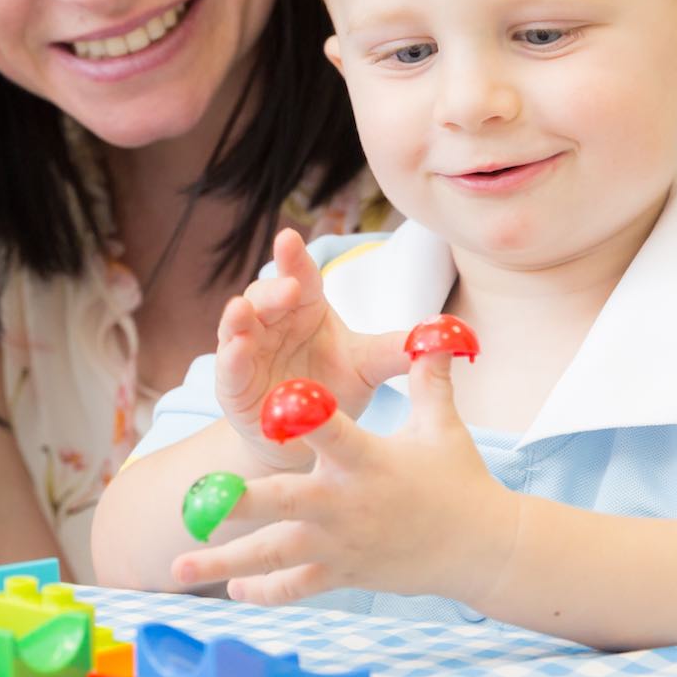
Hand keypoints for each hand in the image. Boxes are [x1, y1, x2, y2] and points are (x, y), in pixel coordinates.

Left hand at [176, 347, 520, 608]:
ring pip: (274, 554)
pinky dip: (263, 590)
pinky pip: (295, 586)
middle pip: (283, 502)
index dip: (304, 417)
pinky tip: (232, 588)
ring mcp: (340, 544)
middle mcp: (346, 503)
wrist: (480, 547)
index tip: (270, 402)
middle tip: (194, 502)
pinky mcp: (342, 574)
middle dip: (237, 504)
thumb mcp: (442, 424)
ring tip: (178, 565)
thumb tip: (436, 329)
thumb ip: (428, 376)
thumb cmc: (458, 477)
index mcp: (367, 458)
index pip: (331, 431)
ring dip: (224, 561)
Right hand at [215, 228, 407, 469]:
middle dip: (274, 290)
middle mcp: (275, 322)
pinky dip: (230, 358)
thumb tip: (447, 334)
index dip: (294, 257)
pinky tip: (236, 350)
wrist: (309, 438)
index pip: (300, 275)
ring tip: (242, 310)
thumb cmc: (333, 388)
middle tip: (288, 288)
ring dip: (240, 316)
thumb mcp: (369, 367)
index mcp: (306, 307)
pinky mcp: (234, 385)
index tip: (289, 237)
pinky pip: (229, 368)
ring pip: (240, 325)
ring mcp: (250, 351)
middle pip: (268, 296)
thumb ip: (398, 350)